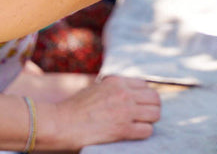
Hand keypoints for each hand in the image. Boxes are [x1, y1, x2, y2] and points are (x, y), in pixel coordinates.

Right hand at [43, 74, 161, 146]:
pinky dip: (143, 133)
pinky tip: (134, 134)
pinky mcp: (123, 129)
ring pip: (155, 113)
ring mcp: (125, 111)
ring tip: (140, 125)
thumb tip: (121, 89)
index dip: (144, 96)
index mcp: (117, 82)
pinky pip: (147, 130)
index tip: (140, 104)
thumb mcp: (95, 88)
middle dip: (152, 107)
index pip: (145, 85)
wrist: (60, 123)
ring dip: (150, 120)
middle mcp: (124, 94)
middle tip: (145, 116)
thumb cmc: (73, 108)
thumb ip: (111, 87)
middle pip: (155, 98)